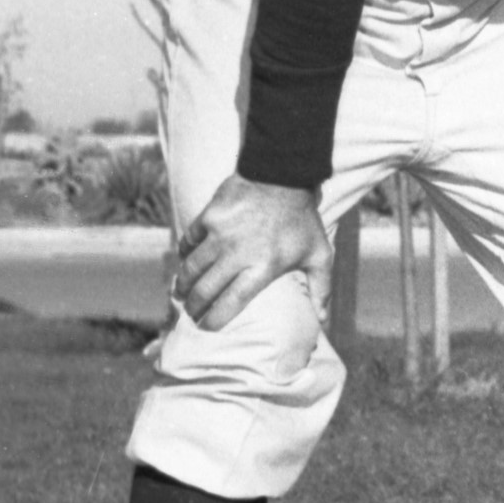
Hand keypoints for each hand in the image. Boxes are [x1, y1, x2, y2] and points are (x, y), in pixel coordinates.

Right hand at [175, 174, 329, 330]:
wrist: (283, 175)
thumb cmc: (302, 219)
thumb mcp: (319, 253)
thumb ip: (321, 288)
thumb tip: (323, 321)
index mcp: (263, 267)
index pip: (230, 303)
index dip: (214, 320)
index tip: (207, 327)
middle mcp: (238, 254)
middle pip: (204, 290)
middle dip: (193, 307)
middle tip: (190, 313)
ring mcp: (220, 235)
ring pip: (190, 268)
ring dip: (182, 285)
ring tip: (180, 294)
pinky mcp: (209, 217)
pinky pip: (188, 241)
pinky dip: (184, 254)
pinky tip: (185, 261)